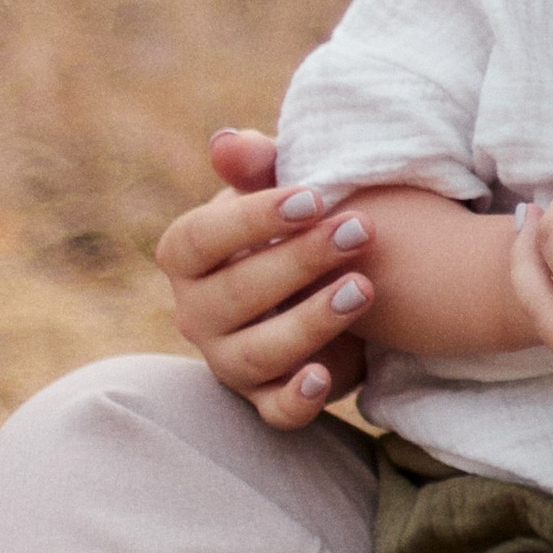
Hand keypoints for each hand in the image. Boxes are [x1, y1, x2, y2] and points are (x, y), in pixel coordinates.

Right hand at [155, 131, 377, 428]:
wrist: (333, 274)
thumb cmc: (297, 222)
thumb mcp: (283, 186)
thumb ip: (257, 165)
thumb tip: (226, 141)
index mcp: (188, 256)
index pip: (198, 239)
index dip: (252, 218)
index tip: (313, 197)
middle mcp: (198, 313)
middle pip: (233, 296)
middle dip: (299, 262)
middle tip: (361, 231)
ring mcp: (229, 360)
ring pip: (256, 353)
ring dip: (309, 322)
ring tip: (365, 289)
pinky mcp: (268, 397)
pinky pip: (274, 411)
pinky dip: (296, 399)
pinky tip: (326, 377)